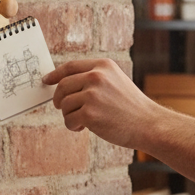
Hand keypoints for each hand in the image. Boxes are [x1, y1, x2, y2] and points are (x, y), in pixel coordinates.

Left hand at [44, 58, 162, 147]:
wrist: (149, 124)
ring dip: (69, 116)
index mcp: (103, 66)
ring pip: (64, 105)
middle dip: (59, 100)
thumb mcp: (115, 82)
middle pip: (62, 86)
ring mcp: (93, 94)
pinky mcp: (90, 113)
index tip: (45, 80)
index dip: (55, 74)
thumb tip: (63, 84)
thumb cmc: (131, 107)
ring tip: (83, 121)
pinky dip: (73, 126)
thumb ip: (93, 79)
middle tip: (63, 109)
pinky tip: (84, 128)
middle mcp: (97, 76)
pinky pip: (68, 119)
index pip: (71, 66)